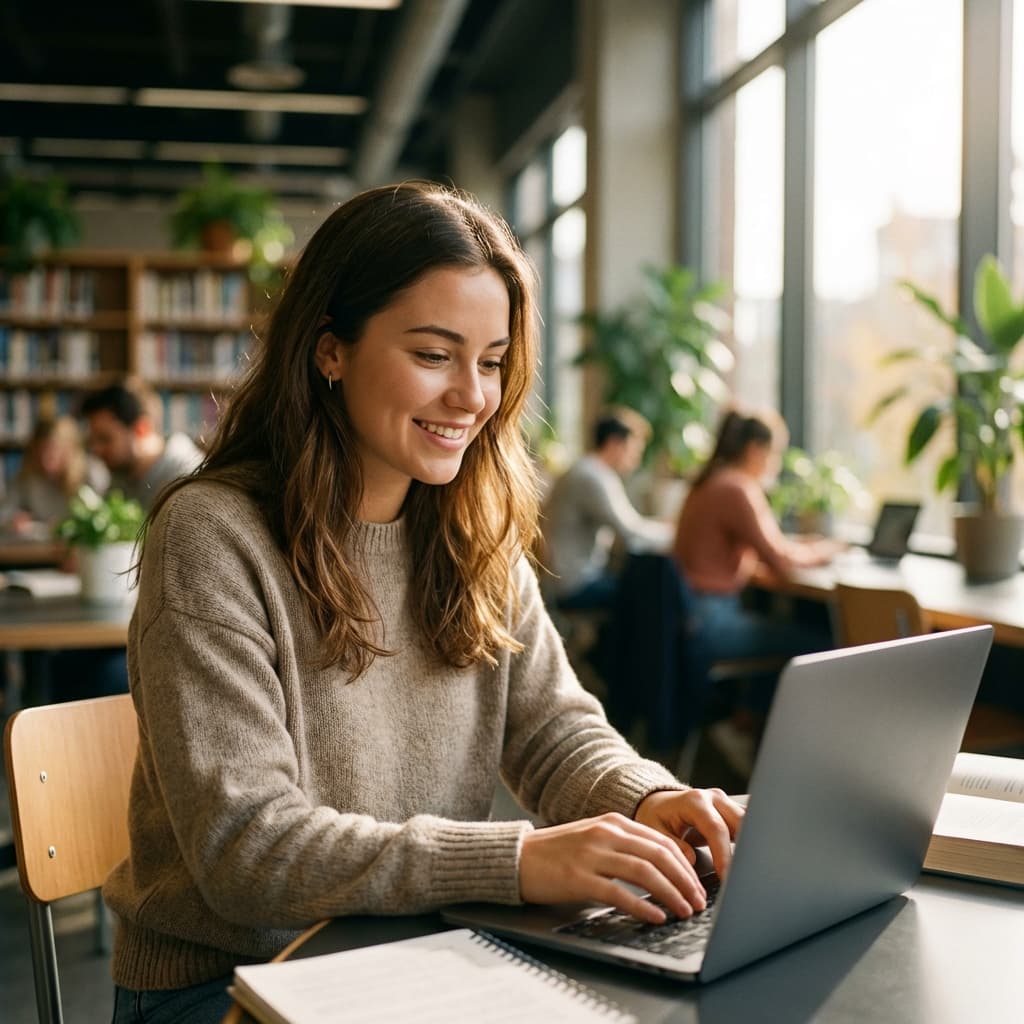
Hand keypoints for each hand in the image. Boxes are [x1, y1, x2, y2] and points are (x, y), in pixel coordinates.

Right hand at [519, 812, 706, 923]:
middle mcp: (605, 833)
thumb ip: (623, 847)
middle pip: (659, 855)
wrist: (517, 856)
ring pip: (644, 872)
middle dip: (685, 880)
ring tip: (685, 911)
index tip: (698, 885)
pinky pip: (619, 892)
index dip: (685, 865)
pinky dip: (642, 906)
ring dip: (671, 894)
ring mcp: (592, 854)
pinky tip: (656, 917)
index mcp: (613, 822)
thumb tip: (661, 871)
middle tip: (699, 901)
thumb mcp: (594, 839)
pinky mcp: (578, 877)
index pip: (662, 841)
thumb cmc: (557, 853)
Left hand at [633, 788, 743, 882]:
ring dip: (751, 846)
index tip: (726, 877)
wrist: (659, 803)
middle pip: (740, 822)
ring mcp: (726, 803)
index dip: (723, 854)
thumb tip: (691, 860)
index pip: (716, 828)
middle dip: (745, 850)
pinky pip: (749, 824)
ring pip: (750, 822)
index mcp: (694, 801)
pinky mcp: (732, 811)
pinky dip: (751, 841)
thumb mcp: (655, 830)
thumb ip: (673, 845)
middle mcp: (714, 798)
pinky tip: (751, 860)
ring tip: (749, 871)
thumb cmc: (656, 816)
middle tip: (742, 878)